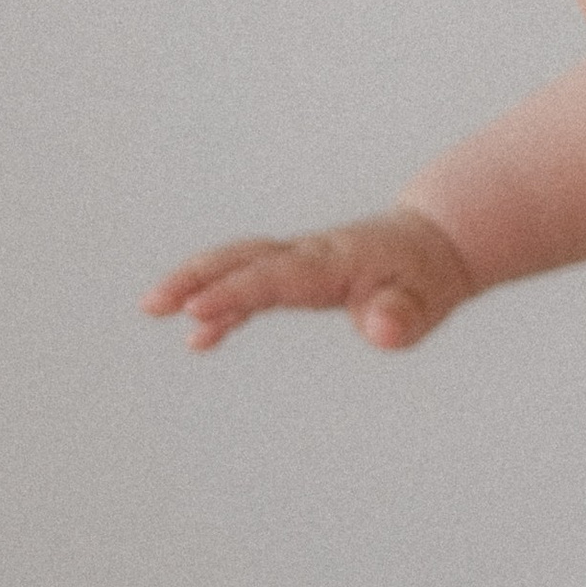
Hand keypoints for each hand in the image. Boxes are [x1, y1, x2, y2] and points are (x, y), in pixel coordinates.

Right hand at [141, 205, 476, 352]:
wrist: (432, 246)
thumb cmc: (426, 277)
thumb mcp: (426, 301)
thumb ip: (400, 317)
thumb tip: (379, 330)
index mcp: (331, 261)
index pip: (274, 277)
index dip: (235, 292)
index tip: (197, 311)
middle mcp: (307, 255)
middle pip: (241, 258)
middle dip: (195, 277)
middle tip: (153, 304)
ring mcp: (297, 261)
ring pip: (237, 263)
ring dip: (194, 282)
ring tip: (153, 309)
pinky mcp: (295, 273)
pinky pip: (249, 283)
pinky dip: (222, 306)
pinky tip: (199, 340)